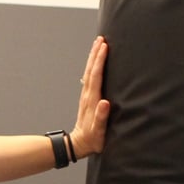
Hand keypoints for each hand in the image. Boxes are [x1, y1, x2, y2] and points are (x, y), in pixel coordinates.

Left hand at [69, 36, 110, 158]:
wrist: (79, 145)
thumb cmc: (92, 140)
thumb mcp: (98, 132)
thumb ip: (101, 117)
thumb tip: (105, 102)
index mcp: (92, 100)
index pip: (96, 76)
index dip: (100, 61)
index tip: (104, 46)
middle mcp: (88, 95)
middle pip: (91, 70)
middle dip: (95, 53)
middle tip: (100, 38)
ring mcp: (86, 96)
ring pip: (89, 72)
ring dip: (93, 57)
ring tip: (98, 44)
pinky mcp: (88, 98)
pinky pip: (90, 77)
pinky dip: (93, 67)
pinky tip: (96, 62)